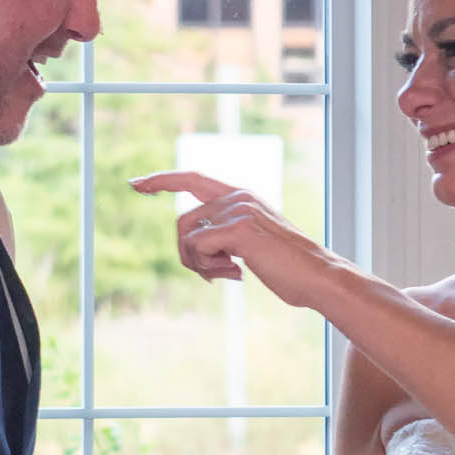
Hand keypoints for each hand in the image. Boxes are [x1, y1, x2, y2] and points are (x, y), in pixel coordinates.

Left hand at [131, 171, 338, 310]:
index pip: (192, 178)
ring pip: (187, 237)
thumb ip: (226, 236)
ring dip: (200, 264)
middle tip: (211, 276)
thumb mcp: (253, 245)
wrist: (318, 276)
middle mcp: (238, 196)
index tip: (136, 184)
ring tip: (230, 274)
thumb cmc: (289, 268)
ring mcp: (237, 210)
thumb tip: (192, 247)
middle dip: (187, 254)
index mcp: (242, 196)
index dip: (162, 179)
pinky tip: (237, 275)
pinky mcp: (237, 228)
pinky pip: (197, 248)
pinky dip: (209, 268)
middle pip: (182, 221)